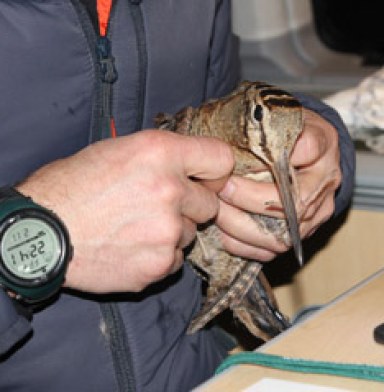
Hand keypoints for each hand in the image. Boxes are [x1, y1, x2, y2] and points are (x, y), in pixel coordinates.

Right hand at [17, 130, 233, 292]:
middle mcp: (170, 190)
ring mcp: (167, 231)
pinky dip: (159, 256)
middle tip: (156, 206)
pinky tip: (130, 247)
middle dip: (191, 206)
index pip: (222, 160)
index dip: (214, 172)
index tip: (205, 180)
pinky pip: (176, 259)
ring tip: (134, 227)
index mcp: (160, 153)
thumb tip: (197, 168)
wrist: (41, 232)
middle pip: (211, 203)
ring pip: (191, 232)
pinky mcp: (159, 264)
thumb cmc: (73, 186)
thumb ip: (165, 157)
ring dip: (172, 232)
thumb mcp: (118, 150)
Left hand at [216, 109, 341, 260]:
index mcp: (323, 141)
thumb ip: (257, 125)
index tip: (235, 161)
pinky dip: (247, 245)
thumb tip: (221, 146)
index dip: (268, 159)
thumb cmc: (283, 129)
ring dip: (243, 226)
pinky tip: (225, 233)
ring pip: (285, 232)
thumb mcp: (273, 115)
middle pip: (294, 201)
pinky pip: (277, 247)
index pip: (306, 149)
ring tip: (216, 213)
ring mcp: (321, 208)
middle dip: (249, 199)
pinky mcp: (308, 230)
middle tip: (220, 190)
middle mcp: (327, 178)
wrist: (305, 147)